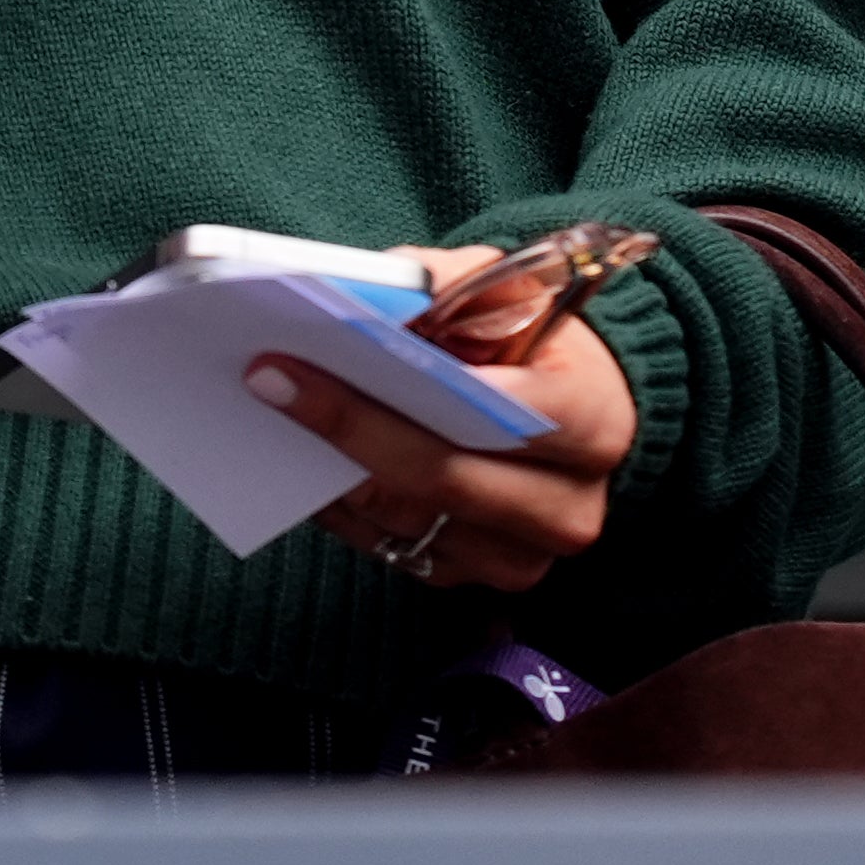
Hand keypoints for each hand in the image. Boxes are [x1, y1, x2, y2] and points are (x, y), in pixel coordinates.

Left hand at [245, 245, 641, 596]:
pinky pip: (390, 548)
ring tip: (271, 411)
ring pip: (407, 519)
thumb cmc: (531, 340)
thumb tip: (364, 300)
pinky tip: (298, 455)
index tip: (321, 354)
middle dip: (349, 426)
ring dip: (332, 467)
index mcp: (596, 420)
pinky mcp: (474, 578)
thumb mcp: (506, 287)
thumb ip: (445, 286)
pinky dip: (339, 503)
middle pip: (442, 477)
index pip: (500, 413)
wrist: (569, 410)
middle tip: (268, 379)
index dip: (418, 386)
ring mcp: (521, 556)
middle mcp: (569, 505)